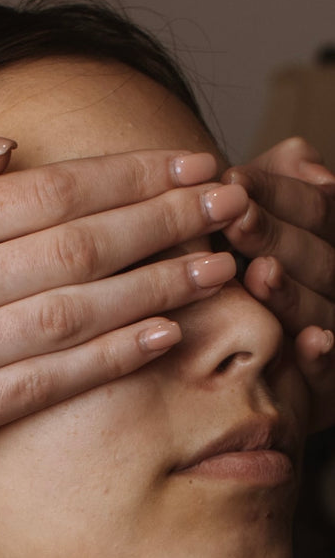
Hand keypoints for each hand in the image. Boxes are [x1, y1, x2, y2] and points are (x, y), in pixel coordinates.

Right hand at [0, 127, 238, 490]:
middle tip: (230, 203)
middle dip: (166, 219)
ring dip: (156, 286)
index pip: (44, 190)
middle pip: (76, 245)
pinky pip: (42, 382)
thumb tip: (9, 151)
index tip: (186, 163)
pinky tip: (158, 333)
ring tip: (217, 266)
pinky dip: (108, 355)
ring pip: (72, 313)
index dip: (128, 175)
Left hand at [223, 137, 334, 431]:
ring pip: (322, 308)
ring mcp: (334, 330)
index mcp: (327, 242)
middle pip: (319, 256)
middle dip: (276, 236)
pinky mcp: (327, 386)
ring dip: (294, 293)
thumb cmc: (242, 275)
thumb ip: (275, 191)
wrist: (245, 366)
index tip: (232, 178)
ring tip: (262, 273)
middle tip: (235, 218)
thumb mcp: (254, 228)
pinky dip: (323, 357)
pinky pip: (329, 375)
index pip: (317, 208)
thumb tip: (311, 170)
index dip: (277, 192)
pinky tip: (312, 341)